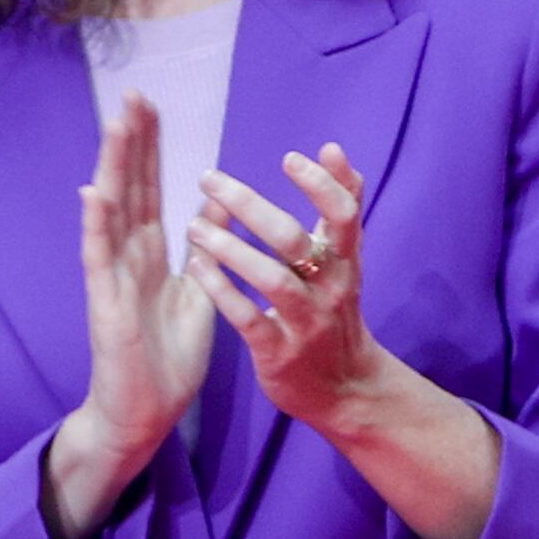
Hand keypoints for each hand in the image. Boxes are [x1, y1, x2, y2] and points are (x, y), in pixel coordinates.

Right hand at [45, 97, 216, 538]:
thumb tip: (220, 211)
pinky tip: (93, 194)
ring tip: (115, 125)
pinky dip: (95, 227)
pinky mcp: (105, 305)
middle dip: (131, 143)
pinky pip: (99, 260)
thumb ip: (206, 253)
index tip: (151, 106)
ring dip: (112, 169)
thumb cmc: (167, 360)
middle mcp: (127, 258)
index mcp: (151, 256)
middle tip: (133, 94)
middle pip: (129, 189)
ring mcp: (112, 278)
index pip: (150, 190)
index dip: (150, 149)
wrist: (144, 413)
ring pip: (111, 213)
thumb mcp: (198, 296)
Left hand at [191, 144, 502, 538]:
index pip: (344, 215)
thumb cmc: (335, 312)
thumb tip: (334, 148)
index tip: (288, 158)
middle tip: (208, 179)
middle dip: (249, 205)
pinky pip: (248, 318)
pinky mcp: (279, 353)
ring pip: (271, 279)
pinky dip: (221, 290)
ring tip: (193, 226)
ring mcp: (305, 323)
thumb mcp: (345, 260)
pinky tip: (195, 267)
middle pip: (294, 240)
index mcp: (345, 261)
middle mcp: (330, 288)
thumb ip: (340, 207)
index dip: (321, 185)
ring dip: (229, 249)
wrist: (346, 390)